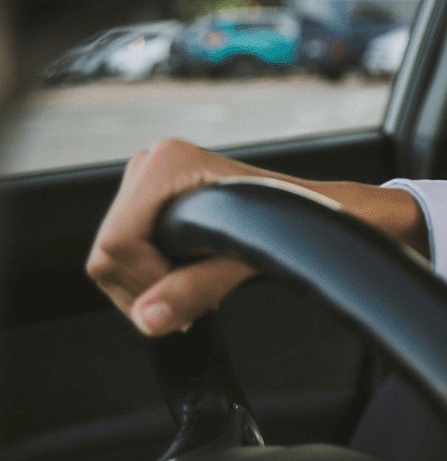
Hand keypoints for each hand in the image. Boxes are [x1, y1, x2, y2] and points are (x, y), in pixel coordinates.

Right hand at [86, 138, 286, 335]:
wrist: (304, 213)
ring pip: (109, 261)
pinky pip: (120, 256)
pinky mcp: (143, 202)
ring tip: (200, 288)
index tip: (195, 298)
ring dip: (150, 288)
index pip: (119, 244)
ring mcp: (142, 182)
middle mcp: (148, 164)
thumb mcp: (245, 261)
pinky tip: (188, 278)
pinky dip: (150, 279)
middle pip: (107, 255)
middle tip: (200, 301)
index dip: (149, 282)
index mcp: (167, 163)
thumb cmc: (287, 227)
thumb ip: (196, 287)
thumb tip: (146, 318)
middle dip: (150, 290)